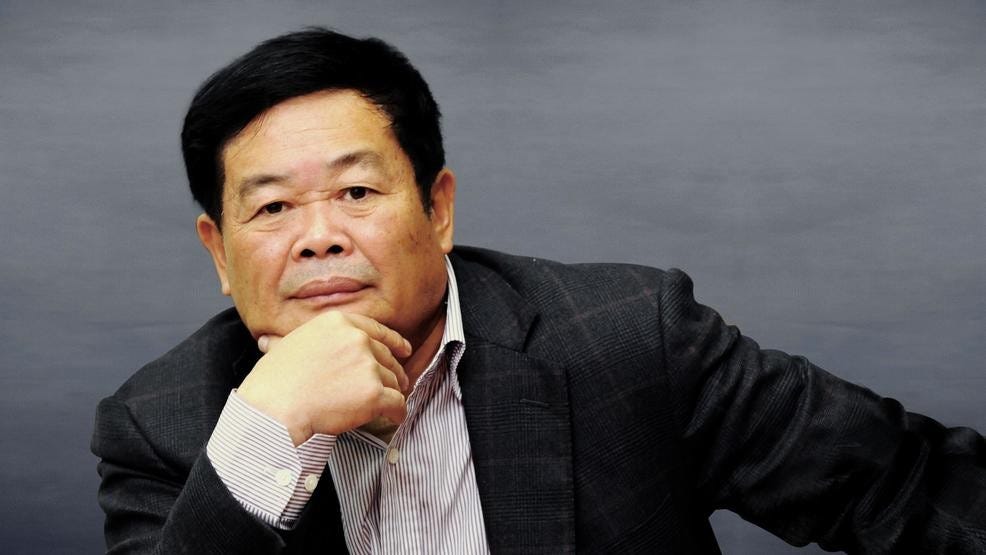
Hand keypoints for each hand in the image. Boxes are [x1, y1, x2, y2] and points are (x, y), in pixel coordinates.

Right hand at [237, 311, 411, 445]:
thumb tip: (269, 342)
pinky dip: (398, 412)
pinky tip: (394, 417)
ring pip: (393, 381)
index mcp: (338, 323)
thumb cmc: (273, 382)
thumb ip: (298, 342)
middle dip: (394, 371)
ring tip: (389, 404)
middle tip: (398, 382)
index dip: (394, 342)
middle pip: (386, 357)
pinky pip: (397, 404)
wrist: (275, 409)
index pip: (376, 330)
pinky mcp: (374, 394)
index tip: (404, 350)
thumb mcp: (285, 345)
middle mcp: (357, 339)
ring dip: (393, 393)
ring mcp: (367, 366)